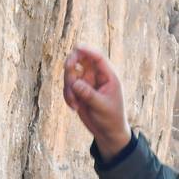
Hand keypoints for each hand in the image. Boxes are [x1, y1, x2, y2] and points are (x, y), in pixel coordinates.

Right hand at [63, 44, 129, 158]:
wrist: (107, 132)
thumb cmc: (111, 118)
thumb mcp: (102, 107)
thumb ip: (89, 94)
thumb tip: (75, 83)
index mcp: (108, 76)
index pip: (97, 58)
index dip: (87, 50)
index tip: (77, 47)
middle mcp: (96, 76)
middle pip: (80, 60)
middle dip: (71, 66)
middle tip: (69, 76)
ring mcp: (86, 83)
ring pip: (70, 75)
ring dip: (68, 88)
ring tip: (75, 104)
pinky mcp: (78, 91)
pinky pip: (67, 88)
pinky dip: (67, 96)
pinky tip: (75, 108)